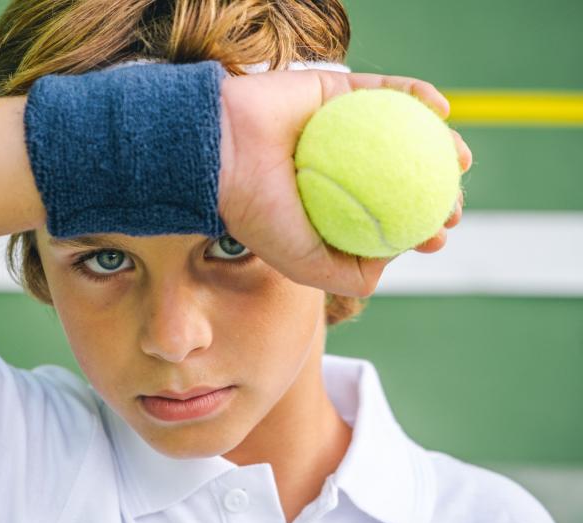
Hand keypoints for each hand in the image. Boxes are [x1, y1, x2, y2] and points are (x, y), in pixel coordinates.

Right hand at [217, 70, 472, 296]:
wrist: (220, 157)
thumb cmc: (259, 214)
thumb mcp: (308, 266)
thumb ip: (352, 274)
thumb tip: (395, 257)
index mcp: (331, 205)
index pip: (385, 216)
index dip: (421, 226)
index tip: (440, 233)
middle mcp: (339, 166)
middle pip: (399, 174)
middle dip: (436, 190)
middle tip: (453, 203)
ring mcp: (339, 128)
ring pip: (399, 132)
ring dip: (438, 143)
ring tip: (461, 159)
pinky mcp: (334, 90)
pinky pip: (383, 89)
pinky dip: (416, 95)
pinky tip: (441, 109)